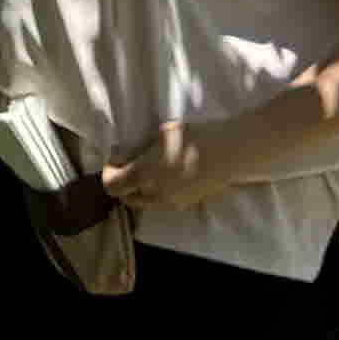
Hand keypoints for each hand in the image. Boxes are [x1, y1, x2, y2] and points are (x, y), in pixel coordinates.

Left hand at [100, 114, 216, 219]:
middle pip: (126, 198)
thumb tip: (126, 155)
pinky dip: (158, 192)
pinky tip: (169, 174)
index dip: (109, 171)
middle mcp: (155, 195)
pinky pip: (162, 203)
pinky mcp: (187, 204)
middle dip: (123, 182)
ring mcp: (172, 203)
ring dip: (140, 189)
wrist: (229, 154)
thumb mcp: (160, 134)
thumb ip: (140, 149)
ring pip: (145, 203)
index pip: (111, 185)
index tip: (117, 155)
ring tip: (152, 167)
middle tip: (131, 162)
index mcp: (144, 175)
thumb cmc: (193, 137)